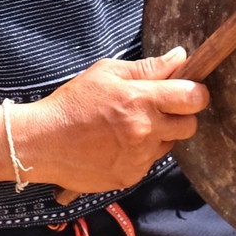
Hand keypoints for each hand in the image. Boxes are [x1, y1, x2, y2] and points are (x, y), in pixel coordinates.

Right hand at [24, 48, 206, 196]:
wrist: (41, 143)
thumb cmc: (73, 102)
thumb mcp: (107, 73)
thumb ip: (148, 67)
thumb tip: (181, 58)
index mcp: (142, 100)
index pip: (194, 98)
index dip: (195, 93)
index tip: (186, 91)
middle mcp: (145, 131)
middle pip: (190, 125)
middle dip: (181, 115)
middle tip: (160, 109)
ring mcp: (139, 158)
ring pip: (170, 144)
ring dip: (160, 135)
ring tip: (132, 127)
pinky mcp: (130, 177)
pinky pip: (150, 162)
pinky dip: (142, 153)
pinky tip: (119, 145)